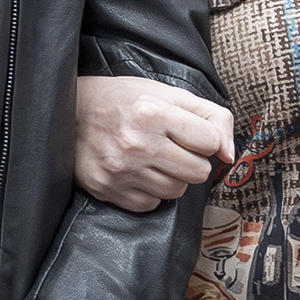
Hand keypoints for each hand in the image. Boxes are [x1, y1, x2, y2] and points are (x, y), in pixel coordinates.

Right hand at [71, 74, 236, 212]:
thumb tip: (229, 155)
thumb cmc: (124, 100)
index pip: (210, 142)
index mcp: (154, 112)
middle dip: (191, 160)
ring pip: (176, 192)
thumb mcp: (169, 94)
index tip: (187, 132)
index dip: (203, 137)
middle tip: (170, 147)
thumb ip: (212, 117)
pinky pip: (151, 205)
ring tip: (152, 158)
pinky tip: (136, 172)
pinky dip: (148, 192)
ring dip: (171, 178)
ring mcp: (121, 170)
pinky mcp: (108, 189)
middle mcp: (137, 143)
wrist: (70, 110)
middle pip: (198, 172)